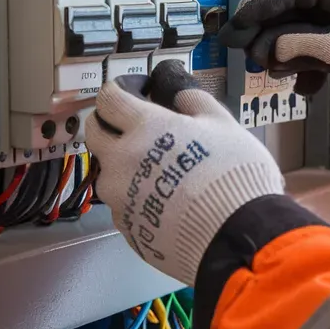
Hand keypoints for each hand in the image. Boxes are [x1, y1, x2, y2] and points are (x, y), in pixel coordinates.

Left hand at [85, 61, 284, 284]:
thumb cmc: (232, 175)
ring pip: (108, 174)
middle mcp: (121, 162)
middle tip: (134, 128)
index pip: (107, 98)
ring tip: (158, 174)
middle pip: (94, 133)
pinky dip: (137, 200)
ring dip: (123, 167)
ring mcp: (119, 199)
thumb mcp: (224, 125)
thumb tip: (179, 95)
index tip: (134, 94)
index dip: (118, 91)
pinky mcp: (127, 229)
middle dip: (108, 125)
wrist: (235, 237)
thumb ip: (195, 103)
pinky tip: (165, 204)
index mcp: (143, 129)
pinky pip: (123, 206)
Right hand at [219, 0, 329, 111]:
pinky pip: (315, 37)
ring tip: (274, 75)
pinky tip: (304, 85)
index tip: (232, 32)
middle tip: (247, 59)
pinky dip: (306, 59)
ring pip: (298, 25)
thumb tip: (267, 51)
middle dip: (267, 36)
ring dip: (285, 51)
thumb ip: (299, 48)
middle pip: (286, 7)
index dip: (254, 13)